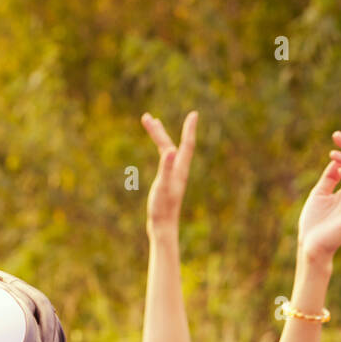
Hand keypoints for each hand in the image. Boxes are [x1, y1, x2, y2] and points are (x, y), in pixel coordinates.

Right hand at [142, 110, 196, 233]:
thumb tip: (170, 150)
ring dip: (159, 137)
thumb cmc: (162, 208)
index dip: (189, 129)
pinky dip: (161, 149)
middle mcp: (178, 170)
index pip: (187, 144)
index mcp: (179, 169)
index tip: (194, 114)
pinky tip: (161, 150)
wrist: (163, 227)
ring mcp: (173, 176)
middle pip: (170, 144)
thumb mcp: (162, 186)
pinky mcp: (167, 181)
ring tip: (152, 124)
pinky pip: (165, 159)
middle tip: (146, 117)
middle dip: (158, 131)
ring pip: (167, 150)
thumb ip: (166, 168)